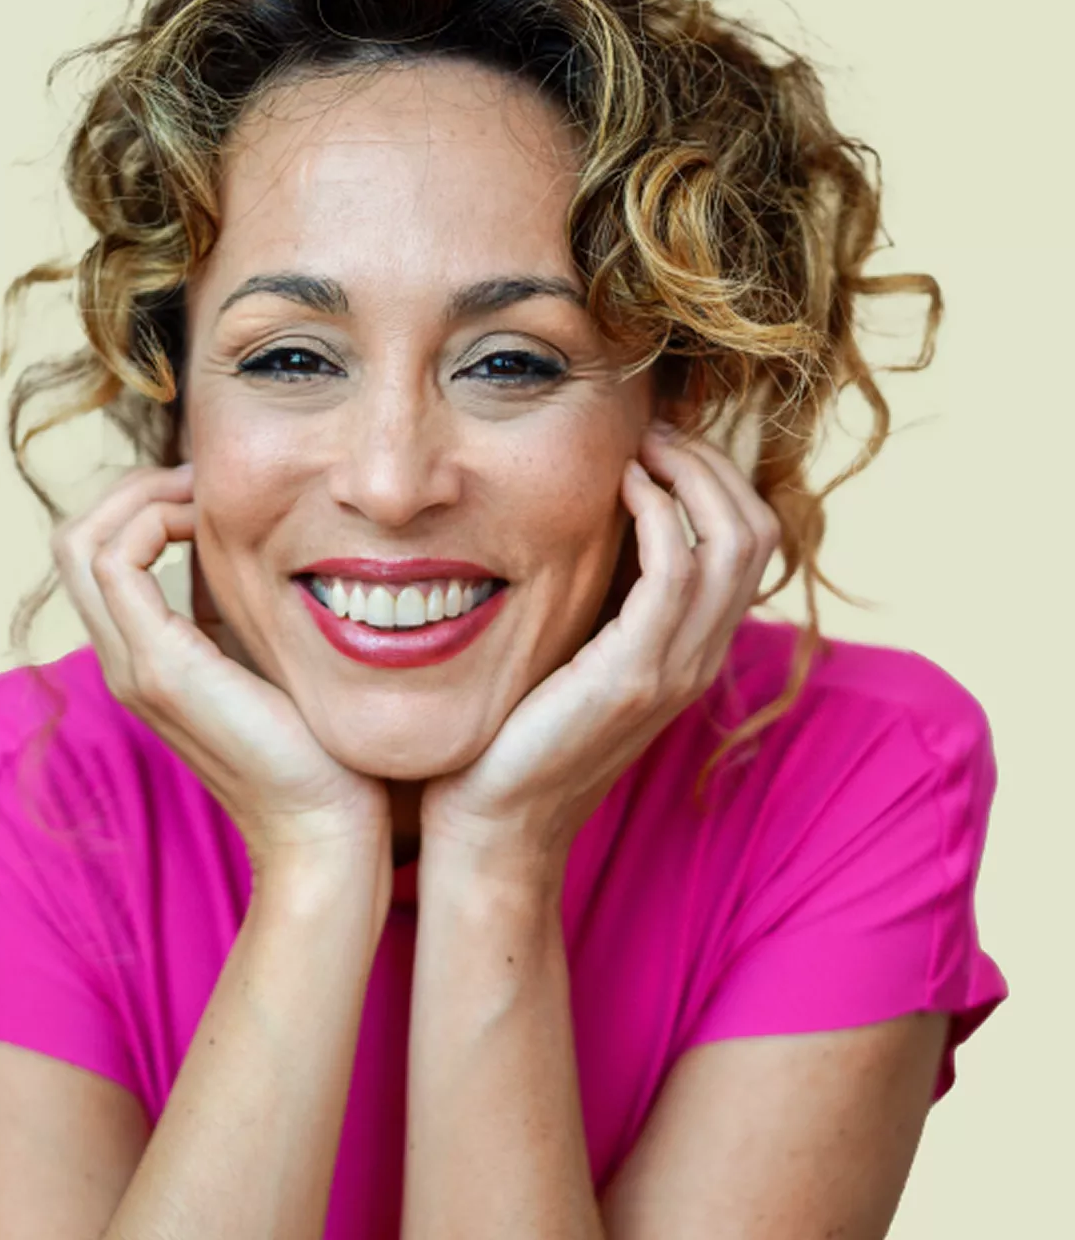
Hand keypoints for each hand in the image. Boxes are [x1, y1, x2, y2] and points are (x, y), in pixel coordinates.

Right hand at [50, 463, 391, 874]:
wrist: (325, 821)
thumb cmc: (316, 741)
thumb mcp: (270, 654)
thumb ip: (243, 609)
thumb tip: (257, 542)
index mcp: (147, 655)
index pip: (100, 552)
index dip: (144, 502)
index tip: (211, 488)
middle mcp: (125, 659)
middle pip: (76, 540)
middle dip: (134, 487)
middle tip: (202, 477)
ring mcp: (133, 665)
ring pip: (83, 542)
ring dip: (142, 496)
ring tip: (206, 491)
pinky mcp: (159, 668)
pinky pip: (118, 562)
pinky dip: (155, 520)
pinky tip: (212, 522)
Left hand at [419, 424, 780, 874]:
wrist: (498, 822)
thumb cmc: (521, 731)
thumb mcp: (579, 650)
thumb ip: (606, 597)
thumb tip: (600, 520)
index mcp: (693, 649)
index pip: (750, 541)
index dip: (718, 478)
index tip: (661, 440)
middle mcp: (700, 658)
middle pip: (755, 532)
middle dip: (711, 463)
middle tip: (655, 429)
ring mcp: (675, 669)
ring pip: (731, 543)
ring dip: (689, 475)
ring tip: (641, 444)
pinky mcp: (635, 676)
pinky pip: (675, 571)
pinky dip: (659, 513)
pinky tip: (622, 486)